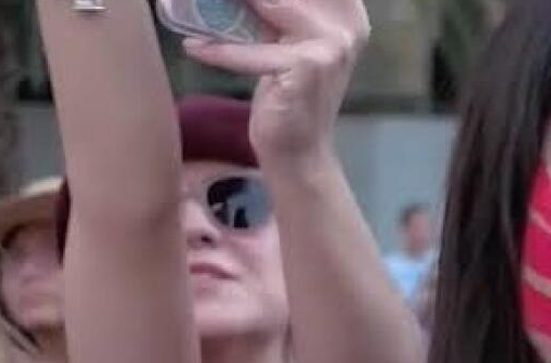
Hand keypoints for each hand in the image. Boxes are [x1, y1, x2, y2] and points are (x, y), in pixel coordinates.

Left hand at [183, 0, 370, 165]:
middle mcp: (348, 25)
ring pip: (268, 5)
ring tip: (198, 6)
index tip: (253, 6)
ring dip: (226, 6)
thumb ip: (275, 12)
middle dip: (248, 0)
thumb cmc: (290, 98)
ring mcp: (331, 45)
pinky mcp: (306, 66)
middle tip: (206, 1)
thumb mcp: (287, 44)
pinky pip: (250, 49)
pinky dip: (219, 50)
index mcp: (349, 16)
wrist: (300, 154)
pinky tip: (194, 47)